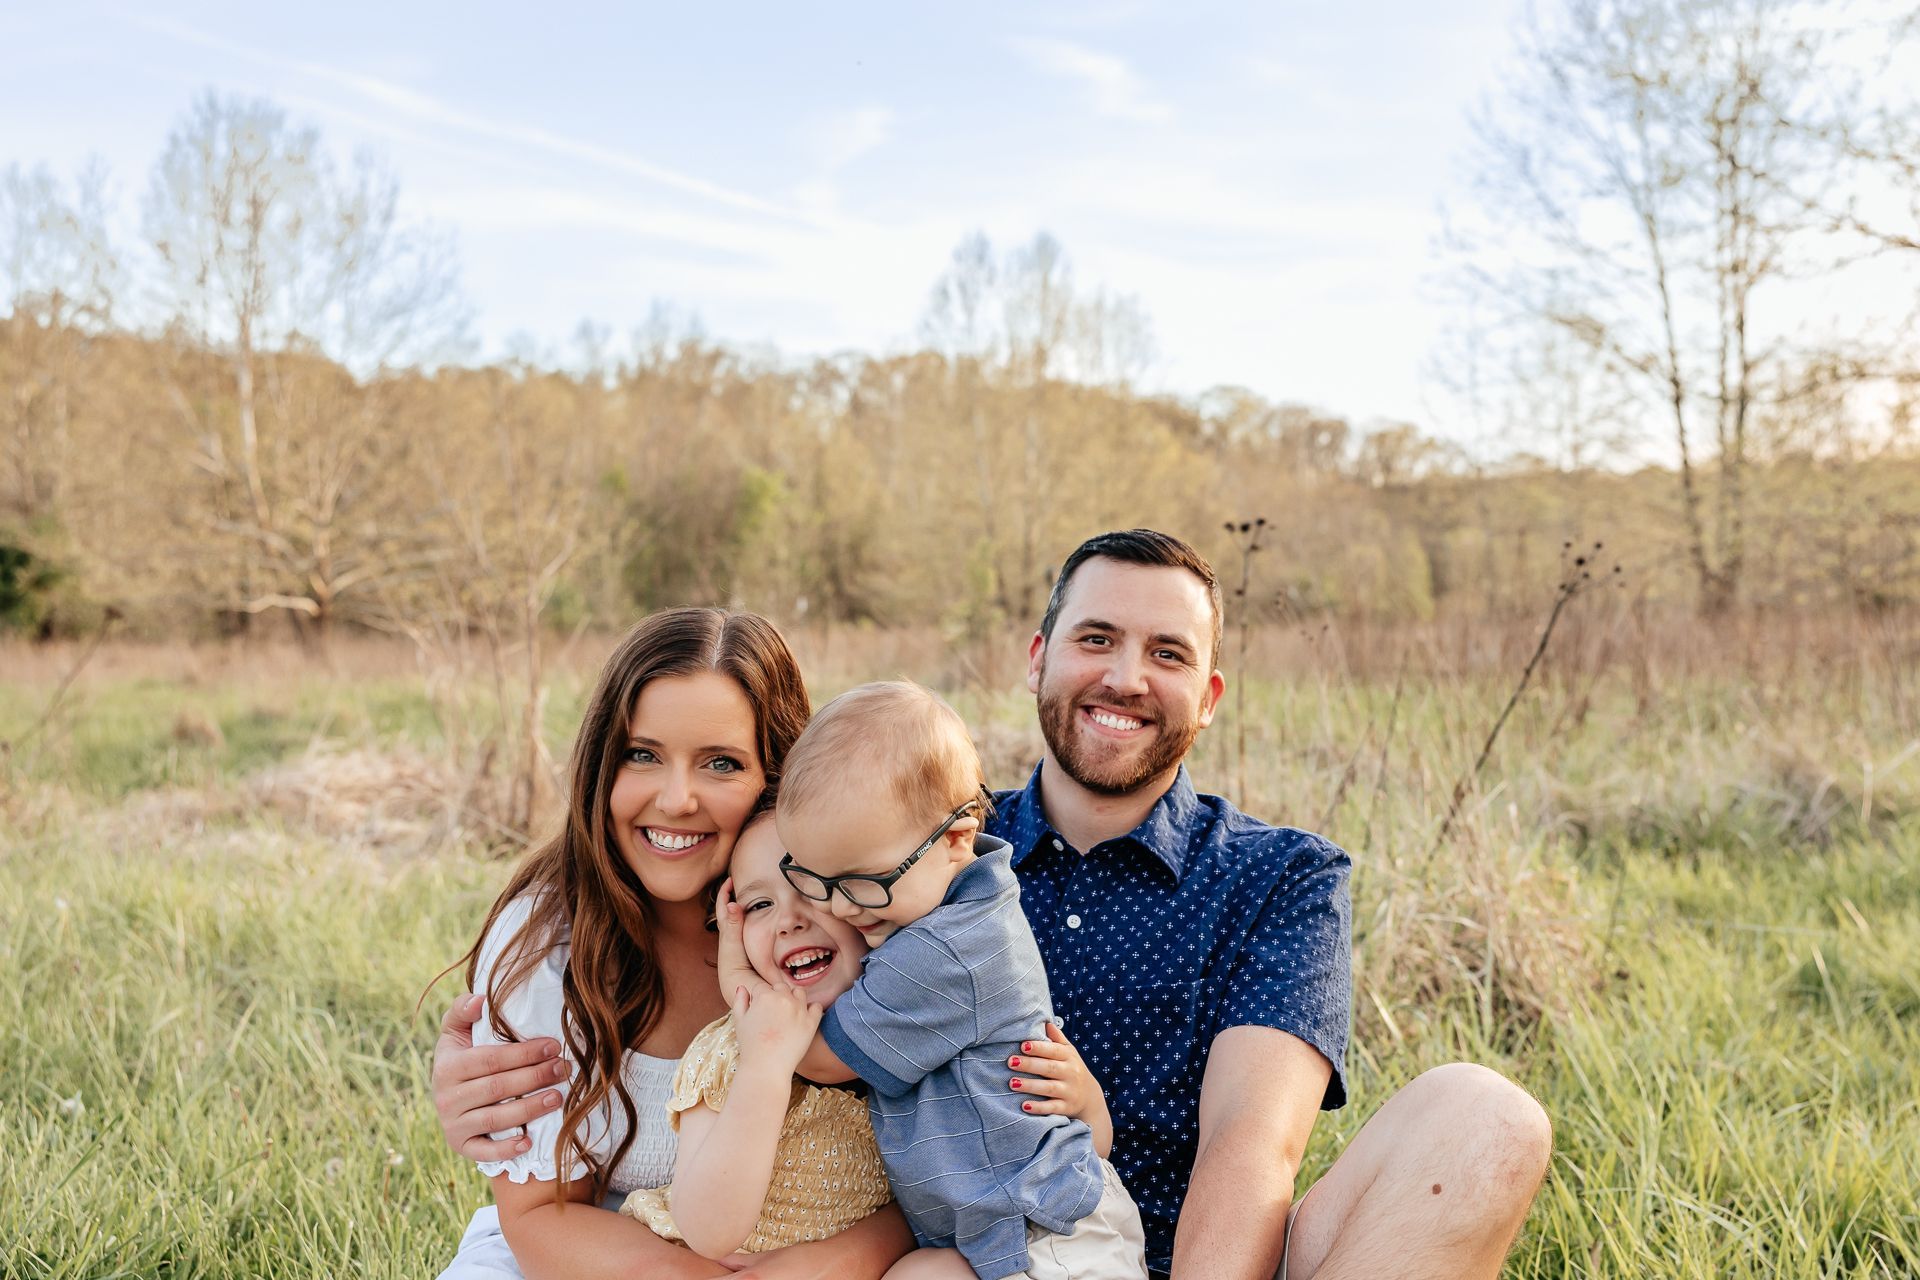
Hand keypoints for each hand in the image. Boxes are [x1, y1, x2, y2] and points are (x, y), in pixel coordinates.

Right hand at [431, 992, 570, 1160]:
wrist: (447, 1094)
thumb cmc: (462, 1056)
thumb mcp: (455, 1031)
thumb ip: (463, 1010)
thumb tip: (479, 999)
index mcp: (447, 1067)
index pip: (490, 1060)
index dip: (524, 1053)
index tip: (554, 1046)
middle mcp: (446, 1098)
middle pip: (497, 1088)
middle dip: (535, 1077)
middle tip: (564, 1068)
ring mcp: (453, 1125)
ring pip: (495, 1119)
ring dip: (529, 1108)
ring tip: (558, 1096)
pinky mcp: (461, 1146)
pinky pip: (483, 1152)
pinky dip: (504, 1149)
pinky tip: (528, 1141)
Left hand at [714, 878, 759, 999]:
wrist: (739, 989)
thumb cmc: (736, 968)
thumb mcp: (734, 944)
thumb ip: (735, 925)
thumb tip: (733, 904)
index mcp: (727, 932)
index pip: (724, 908)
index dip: (725, 893)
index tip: (730, 879)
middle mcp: (730, 936)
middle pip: (728, 912)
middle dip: (731, 897)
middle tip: (737, 883)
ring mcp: (737, 944)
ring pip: (736, 921)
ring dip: (739, 908)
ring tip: (747, 897)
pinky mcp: (745, 951)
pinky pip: (745, 930)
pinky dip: (748, 921)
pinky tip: (757, 920)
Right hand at [731, 980, 821, 1076]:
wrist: (766, 1069)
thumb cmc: (750, 1047)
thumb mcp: (739, 1021)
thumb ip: (739, 1000)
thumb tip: (742, 987)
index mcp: (764, 996)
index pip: (762, 987)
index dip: (759, 998)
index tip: (759, 1010)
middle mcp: (783, 999)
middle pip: (781, 987)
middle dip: (776, 996)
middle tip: (773, 1014)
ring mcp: (799, 1010)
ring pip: (799, 993)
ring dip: (794, 998)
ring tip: (788, 1014)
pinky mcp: (811, 1022)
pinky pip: (816, 1007)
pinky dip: (811, 1009)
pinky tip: (803, 1018)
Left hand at [1009, 1022, 1111, 1152]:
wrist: (1090, 1098)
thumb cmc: (1071, 1069)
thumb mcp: (1069, 1052)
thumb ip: (1057, 1039)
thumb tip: (1046, 1021)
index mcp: (1068, 1057)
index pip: (1053, 1050)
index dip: (1038, 1048)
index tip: (1022, 1045)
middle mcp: (1070, 1073)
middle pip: (1049, 1068)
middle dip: (1029, 1064)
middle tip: (1010, 1061)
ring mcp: (1069, 1091)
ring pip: (1050, 1088)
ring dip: (1031, 1086)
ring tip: (1012, 1083)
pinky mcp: (1066, 1108)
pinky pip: (1052, 1108)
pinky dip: (1039, 1108)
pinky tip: (1025, 1106)